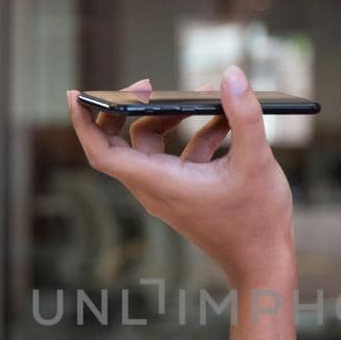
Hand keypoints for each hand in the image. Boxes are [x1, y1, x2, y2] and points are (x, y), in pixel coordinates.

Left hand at [67, 67, 294, 287]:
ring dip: (173, 118)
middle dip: (130, 108)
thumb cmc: (257, 221)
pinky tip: (227, 124)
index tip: (76, 95)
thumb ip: (244, 114)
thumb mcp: (257, 161)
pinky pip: (177, 157)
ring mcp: (168, 193)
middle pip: (120, 144)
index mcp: (161, 183)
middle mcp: (155, 189)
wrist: (264, 264)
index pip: (103, 153)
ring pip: (151, 147)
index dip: (84, 123)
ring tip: (207, 96)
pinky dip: (196, 136)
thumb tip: (231, 75)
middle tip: (147, 83)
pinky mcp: (184, 194)